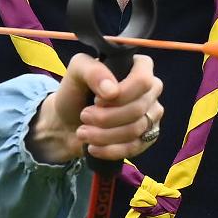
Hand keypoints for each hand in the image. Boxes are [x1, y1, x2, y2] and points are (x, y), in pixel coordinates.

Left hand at [28, 54, 162, 163]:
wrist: (66, 122)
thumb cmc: (75, 93)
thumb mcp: (76, 72)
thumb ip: (93, 71)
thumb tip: (112, 91)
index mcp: (139, 67)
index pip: (143, 80)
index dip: (121, 94)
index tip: (97, 99)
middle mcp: (150, 90)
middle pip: (138, 109)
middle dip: (105, 117)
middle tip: (84, 116)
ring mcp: (151, 115)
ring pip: (135, 130)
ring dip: (104, 135)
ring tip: (83, 132)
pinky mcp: (147, 137)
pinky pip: (135, 147)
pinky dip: (110, 150)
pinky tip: (93, 147)